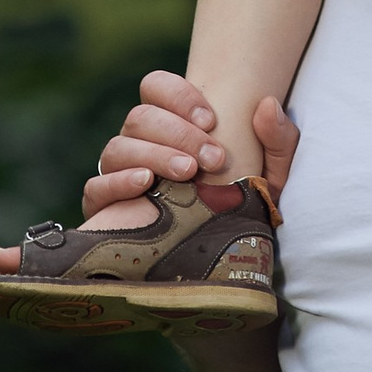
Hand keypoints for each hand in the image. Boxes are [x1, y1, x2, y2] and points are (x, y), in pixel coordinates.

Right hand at [0, 73, 300, 272]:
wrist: (234, 283)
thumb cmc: (251, 221)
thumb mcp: (276, 182)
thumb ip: (280, 141)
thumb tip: (265, 106)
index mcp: (175, 129)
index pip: (154, 89)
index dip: (176, 94)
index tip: (210, 116)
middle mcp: (141, 151)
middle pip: (136, 119)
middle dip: (172, 132)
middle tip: (208, 159)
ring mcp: (119, 185)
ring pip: (114, 150)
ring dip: (147, 158)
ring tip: (178, 177)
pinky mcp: (105, 223)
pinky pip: (91, 200)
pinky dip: (107, 191)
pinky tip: (133, 191)